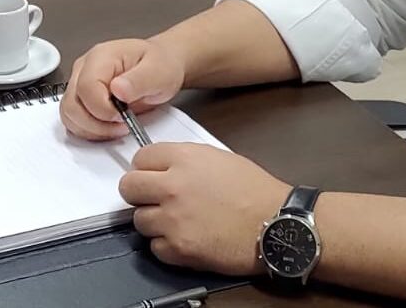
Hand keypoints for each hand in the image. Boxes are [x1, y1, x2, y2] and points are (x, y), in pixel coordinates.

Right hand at [60, 38, 186, 139]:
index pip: (86, 87)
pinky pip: (73, 119)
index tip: (123, 117)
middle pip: (71, 104)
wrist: (160, 65)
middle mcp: (84, 69)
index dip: (102, 109)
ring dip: (90, 129)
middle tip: (121, 126)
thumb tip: (118, 89)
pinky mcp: (80, 97)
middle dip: (95, 124)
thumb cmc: (159, 65)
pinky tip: (107, 128)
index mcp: (101, 57)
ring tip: (116, 128)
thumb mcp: (158, 71)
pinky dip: (88, 130)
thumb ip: (139, 80)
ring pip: (68, 114)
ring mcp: (79, 83)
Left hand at [120, 143, 291, 275]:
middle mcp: (172, 186)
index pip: (140, 158)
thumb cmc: (255, 191)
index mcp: (184, 159)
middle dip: (139, 193)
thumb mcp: (218, 159)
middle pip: (128, 188)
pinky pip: (155, 247)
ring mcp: (173, 219)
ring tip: (178, 221)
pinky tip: (186, 238)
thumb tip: (163, 168)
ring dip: (154, 221)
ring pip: (139, 220)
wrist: (277, 223)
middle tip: (154, 199)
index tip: (152, 176)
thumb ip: (185, 161)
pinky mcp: (178, 248)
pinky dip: (166, 245)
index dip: (145, 168)